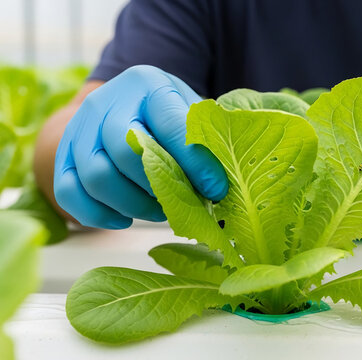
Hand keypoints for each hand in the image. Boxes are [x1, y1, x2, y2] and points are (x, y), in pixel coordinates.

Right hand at [54, 65, 227, 228]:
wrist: (121, 102)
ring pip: (96, 177)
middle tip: (183, 201)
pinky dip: (98, 214)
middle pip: (125, 153)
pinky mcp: (61, 156)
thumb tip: (220, 185)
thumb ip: (205, 139)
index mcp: (147, 85)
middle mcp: (106, 103)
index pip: (171, 126)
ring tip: (159, 210)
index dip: (195, 163)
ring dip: (133, 204)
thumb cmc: (167, 112)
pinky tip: (125, 218)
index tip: (215, 188)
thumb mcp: (190, 110)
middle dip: (159, 186)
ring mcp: (78, 129)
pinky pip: (69, 193)